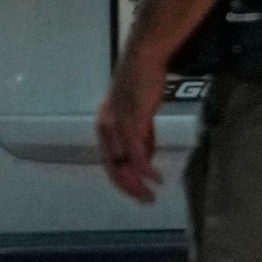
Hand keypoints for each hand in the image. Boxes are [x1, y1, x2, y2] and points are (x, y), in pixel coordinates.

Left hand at [95, 49, 168, 202]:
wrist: (143, 60)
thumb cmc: (143, 82)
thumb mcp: (140, 114)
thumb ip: (142, 137)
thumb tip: (146, 160)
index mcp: (105, 127)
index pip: (111, 162)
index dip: (124, 181)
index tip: (139, 193)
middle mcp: (106, 130)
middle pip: (114, 168)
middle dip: (129, 188)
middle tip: (146, 201)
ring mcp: (117, 127)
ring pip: (123, 165)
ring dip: (137, 184)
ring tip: (150, 196)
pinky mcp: (131, 123)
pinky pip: (136, 154)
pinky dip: (145, 170)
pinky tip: (156, 178)